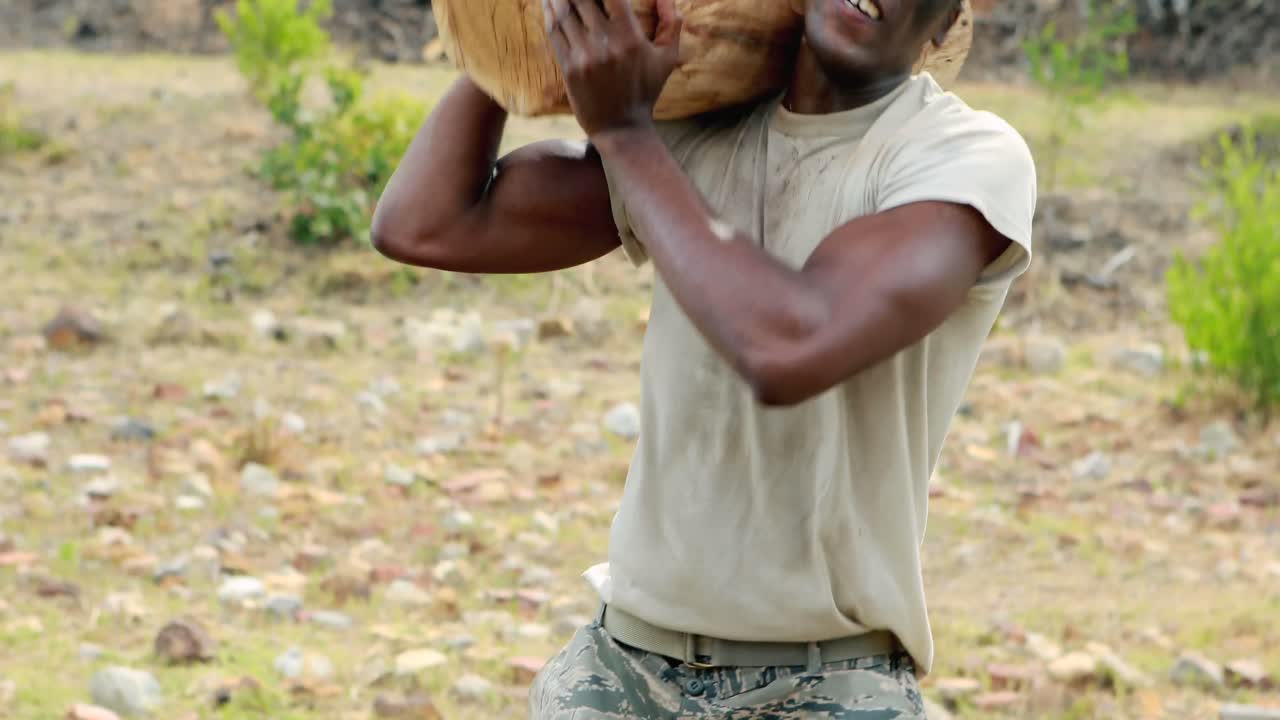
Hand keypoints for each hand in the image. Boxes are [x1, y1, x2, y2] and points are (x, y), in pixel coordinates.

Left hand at [542, 0, 683, 138]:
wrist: (622, 128)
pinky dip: (549, 12)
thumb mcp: (668, 58)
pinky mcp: (568, 68)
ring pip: (564, 12)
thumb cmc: (646, 90)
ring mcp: (584, 56)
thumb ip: (672, 23)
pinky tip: (549, 1)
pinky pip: (555, 32)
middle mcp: (605, 44)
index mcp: (630, 37)